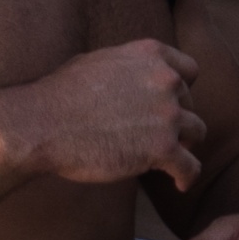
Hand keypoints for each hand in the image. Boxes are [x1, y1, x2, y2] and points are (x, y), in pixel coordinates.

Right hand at [0, 38, 205, 194]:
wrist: (42, 124)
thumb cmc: (59, 96)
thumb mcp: (97, 61)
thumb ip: (127, 67)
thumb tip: (134, 74)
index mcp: (150, 55)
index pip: (189, 71)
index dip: (182, 90)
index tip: (171, 105)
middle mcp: (165, 80)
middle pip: (190, 104)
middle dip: (176, 120)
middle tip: (156, 136)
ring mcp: (167, 114)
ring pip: (196, 133)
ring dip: (183, 146)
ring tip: (168, 159)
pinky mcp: (164, 148)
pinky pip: (190, 166)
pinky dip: (187, 176)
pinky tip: (180, 184)